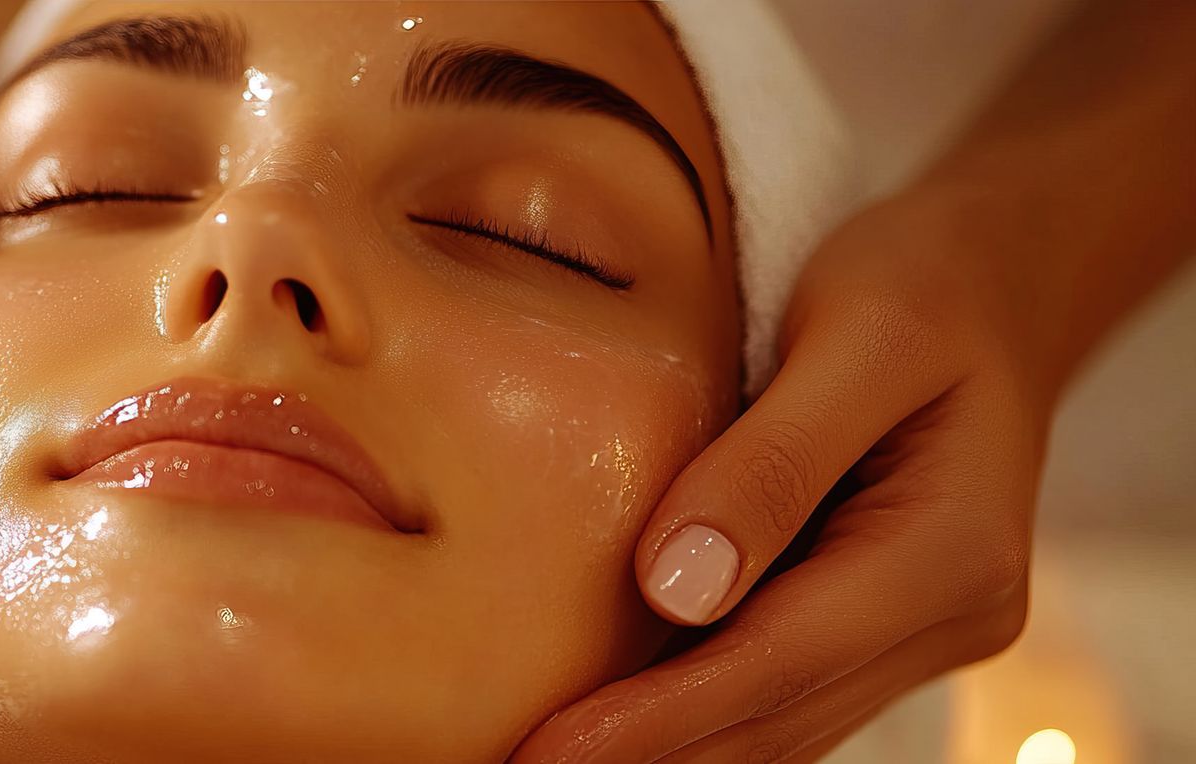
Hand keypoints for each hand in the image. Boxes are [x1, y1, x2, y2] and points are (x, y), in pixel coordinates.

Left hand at [514, 191, 1055, 762]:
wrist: (1002, 279)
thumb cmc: (925, 283)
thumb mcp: (857, 336)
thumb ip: (772, 462)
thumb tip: (675, 590)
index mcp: (952, 553)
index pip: (777, 663)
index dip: (659, 718)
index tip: (553, 751)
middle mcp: (951, 616)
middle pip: (775, 716)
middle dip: (649, 755)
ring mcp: (924, 630)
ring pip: (781, 723)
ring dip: (670, 750)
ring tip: (553, 757)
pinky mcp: (884, 622)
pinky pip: (784, 690)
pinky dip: (701, 712)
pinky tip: (618, 719)